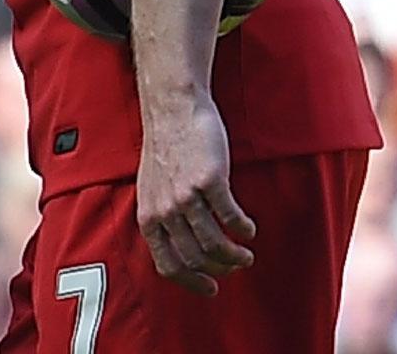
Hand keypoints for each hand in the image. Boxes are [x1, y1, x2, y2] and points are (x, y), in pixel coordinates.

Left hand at [136, 96, 255, 296]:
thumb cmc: (166, 147)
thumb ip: (163, 217)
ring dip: (235, 256)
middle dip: (220, 270)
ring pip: (214, 245)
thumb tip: (181, 249)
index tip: (212, 288)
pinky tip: (248, 228)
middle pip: (196, 259)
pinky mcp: (209, 180)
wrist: (172, 107)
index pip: (167, 265)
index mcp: (148, 215)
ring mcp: (186, 196)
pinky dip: (243, 229)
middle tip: (236, 266)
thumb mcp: (152, 188)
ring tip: (246, 254)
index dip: (192, 282)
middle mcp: (164, 210)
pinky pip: (231, 218)